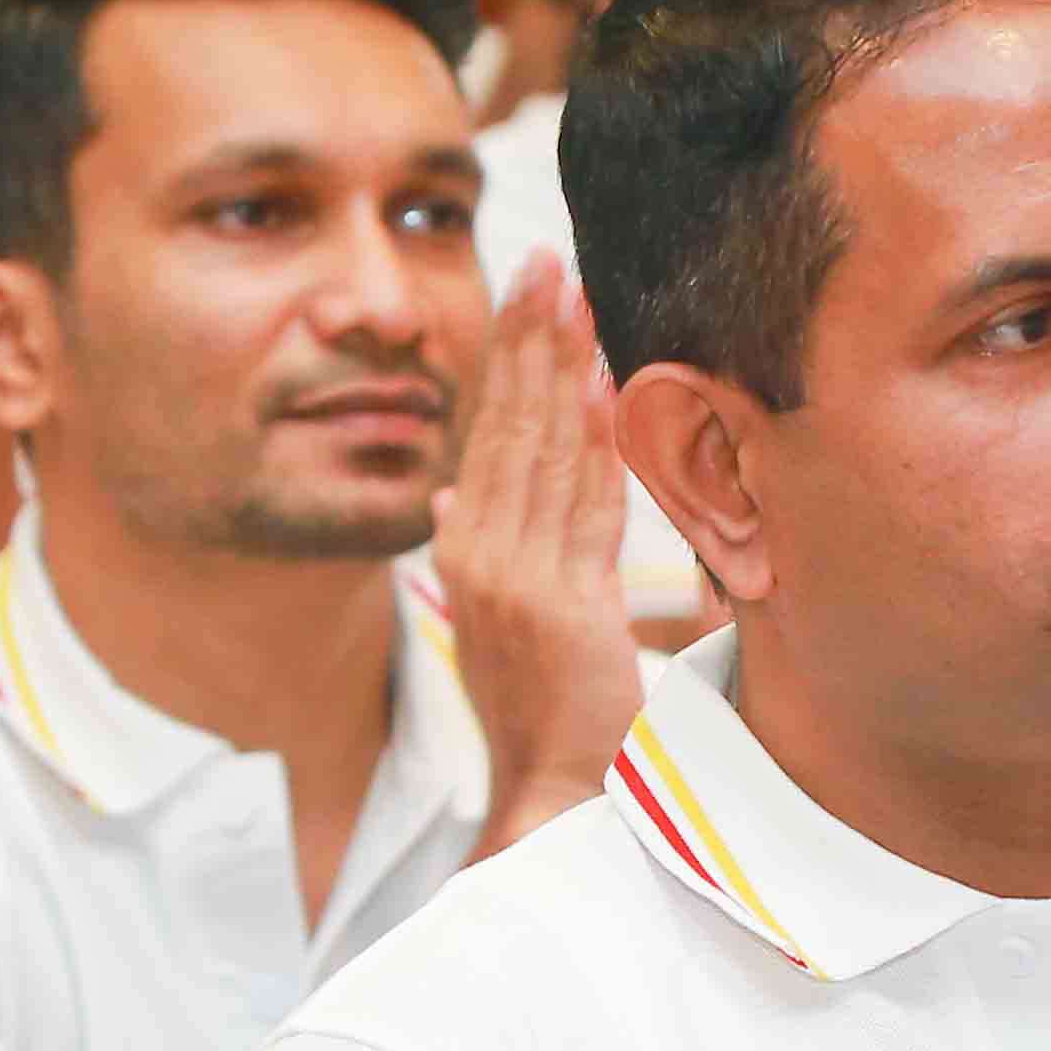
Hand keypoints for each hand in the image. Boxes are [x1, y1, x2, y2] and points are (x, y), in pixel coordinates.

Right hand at [428, 246, 639, 853]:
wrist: (549, 793)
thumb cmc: (543, 709)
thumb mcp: (501, 620)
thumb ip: (484, 553)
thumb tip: (449, 502)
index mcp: (464, 550)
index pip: (491, 434)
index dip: (510, 359)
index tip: (529, 291)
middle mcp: (478, 553)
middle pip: (508, 424)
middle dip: (528, 337)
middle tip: (545, 257)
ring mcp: (514, 575)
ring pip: (543, 450)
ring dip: (560, 366)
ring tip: (572, 293)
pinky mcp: (559, 601)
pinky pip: (583, 501)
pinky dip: (593, 437)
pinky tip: (602, 379)